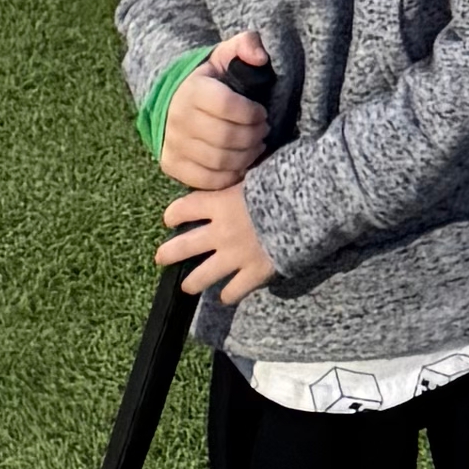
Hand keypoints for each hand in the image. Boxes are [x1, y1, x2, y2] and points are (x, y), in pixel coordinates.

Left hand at [156, 179, 275, 303]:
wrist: (307, 208)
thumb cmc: (284, 185)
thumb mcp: (256, 174)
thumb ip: (239, 183)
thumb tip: (235, 173)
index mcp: (220, 203)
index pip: (184, 208)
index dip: (173, 214)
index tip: (169, 220)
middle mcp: (221, 232)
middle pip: (184, 246)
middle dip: (168, 253)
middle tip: (161, 257)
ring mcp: (235, 256)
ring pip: (202, 276)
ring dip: (192, 282)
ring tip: (188, 286)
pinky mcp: (253, 273)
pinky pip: (233, 291)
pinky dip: (228, 295)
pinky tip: (226, 295)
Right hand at [160, 33, 272, 191]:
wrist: (177, 99)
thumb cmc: (213, 78)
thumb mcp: (227, 54)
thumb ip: (247, 45)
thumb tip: (261, 58)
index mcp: (192, 89)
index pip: (228, 105)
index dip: (252, 112)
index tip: (262, 113)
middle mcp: (177, 117)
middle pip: (226, 137)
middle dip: (254, 136)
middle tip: (263, 132)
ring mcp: (172, 143)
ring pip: (219, 160)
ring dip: (246, 156)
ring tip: (256, 146)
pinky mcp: (172, 165)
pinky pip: (207, 179)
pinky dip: (230, 175)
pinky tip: (241, 163)